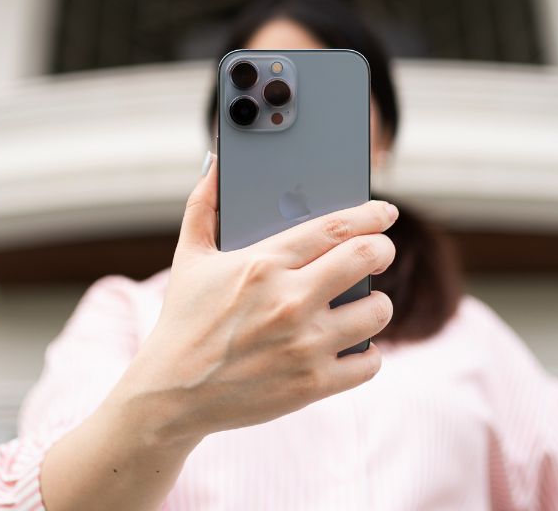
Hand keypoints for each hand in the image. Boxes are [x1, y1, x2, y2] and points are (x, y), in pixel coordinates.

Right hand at [117, 153, 397, 442]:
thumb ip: (203, 206)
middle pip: (366, 258)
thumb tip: (214, 164)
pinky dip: (368, 353)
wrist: (171, 394)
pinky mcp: (311, 384)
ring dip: (377, 303)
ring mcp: (303, 345)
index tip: (386, 213)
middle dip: (383, 248)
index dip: (371, 215)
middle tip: (381, 250)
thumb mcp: (189, 257)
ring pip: (377, 312)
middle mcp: (288, 301)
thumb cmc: (183, 320)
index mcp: (262, 264)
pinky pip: (369, 363)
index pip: (335, 227)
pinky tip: (355, 344)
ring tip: (365, 302)